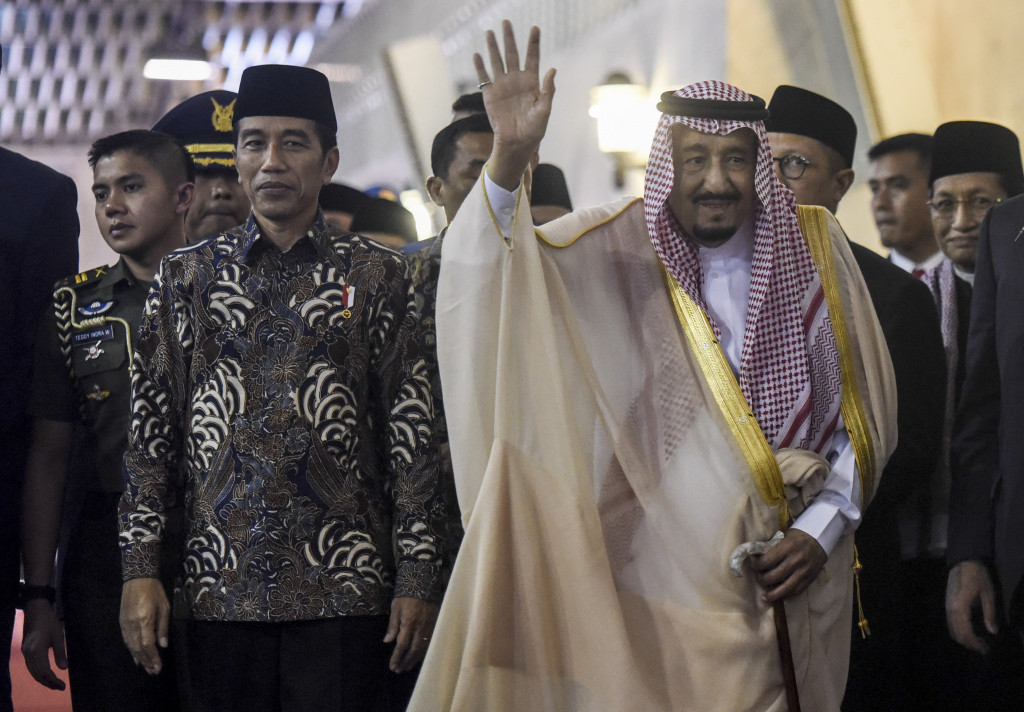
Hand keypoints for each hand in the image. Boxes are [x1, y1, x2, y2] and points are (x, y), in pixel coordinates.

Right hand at [21, 599, 67, 689]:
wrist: (35, 607)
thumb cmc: (49, 620)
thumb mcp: (58, 635)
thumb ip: (60, 652)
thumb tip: (64, 669)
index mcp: (36, 651)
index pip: (44, 672)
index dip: (53, 681)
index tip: (62, 686)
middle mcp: (28, 654)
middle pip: (36, 674)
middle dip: (48, 683)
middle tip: (59, 687)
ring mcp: (25, 651)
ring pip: (32, 671)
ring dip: (42, 679)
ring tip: (53, 684)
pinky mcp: (26, 649)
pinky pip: (30, 665)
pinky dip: (38, 672)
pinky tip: (45, 674)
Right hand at [120, 577, 169, 674]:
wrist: (137, 579)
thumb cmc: (154, 591)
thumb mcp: (164, 607)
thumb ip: (163, 627)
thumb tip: (163, 645)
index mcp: (145, 620)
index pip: (148, 644)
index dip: (153, 658)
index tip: (158, 667)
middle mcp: (133, 625)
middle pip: (139, 648)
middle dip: (147, 661)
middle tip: (153, 672)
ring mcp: (125, 624)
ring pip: (131, 646)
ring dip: (139, 659)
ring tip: (146, 668)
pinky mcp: (121, 623)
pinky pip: (126, 640)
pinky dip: (131, 650)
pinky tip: (136, 658)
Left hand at [384, 596, 439, 672]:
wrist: (423, 584)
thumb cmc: (406, 595)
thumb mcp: (396, 607)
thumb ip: (393, 625)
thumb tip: (387, 641)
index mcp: (409, 623)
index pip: (402, 644)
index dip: (397, 657)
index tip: (392, 666)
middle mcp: (420, 627)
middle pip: (413, 649)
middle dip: (406, 661)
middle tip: (399, 670)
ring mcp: (429, 627)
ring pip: (423, 648)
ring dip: (415, 659)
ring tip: (407, 667)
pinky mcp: (435, 625)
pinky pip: (430, 642)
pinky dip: (424, 652)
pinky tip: (420, 657)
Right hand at [474, 20, 555, 190]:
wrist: (517, 143)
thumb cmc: (534, 130)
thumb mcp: (545, 110)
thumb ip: (548, 90)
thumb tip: (552, 69)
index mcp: (531, 82)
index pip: (532, 57)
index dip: (533, 43)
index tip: (535, 28)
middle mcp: (516, 80)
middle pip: (512, 54)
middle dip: (510, 38)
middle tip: (506, 22)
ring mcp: (502, 86)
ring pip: (497, 61)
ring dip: (493, 47)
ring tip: (489, 32)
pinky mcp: (490, 94)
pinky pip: (484, 77)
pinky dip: (480, 66)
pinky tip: (477, 54)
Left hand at [747, 529, 826, 602]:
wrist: (820, 538)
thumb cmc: (797, 537)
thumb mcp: (784, 537)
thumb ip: (772, 548)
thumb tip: (756, 559)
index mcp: (787, 547)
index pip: (766, 561)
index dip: (755, 565)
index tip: (751, 563)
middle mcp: (796, 560)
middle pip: (773, 577)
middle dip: (762, 579)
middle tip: (759, 577)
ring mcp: (804, 571)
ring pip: (785, 589)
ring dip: (772, 594)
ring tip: (765, 597)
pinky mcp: (810, 579)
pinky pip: (796, 591)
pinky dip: (786, 595)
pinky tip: (778, 595)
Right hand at [946, 560, 998, 653]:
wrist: (964, 561)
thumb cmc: (978, 577)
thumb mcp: (988, 594)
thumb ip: (990, 613)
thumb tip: (992, 632)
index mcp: (960, 608)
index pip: (965, 632)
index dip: (975, 644)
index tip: (986, 649)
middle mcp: (950, 609)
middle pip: (956, 634)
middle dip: (969, 644)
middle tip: (984, 648)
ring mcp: (946, 607)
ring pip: (951, 629)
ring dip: (963, 638)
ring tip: (978, 641)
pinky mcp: (947, 604)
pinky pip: (950, 623)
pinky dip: (959, 631)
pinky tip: (970, 631)